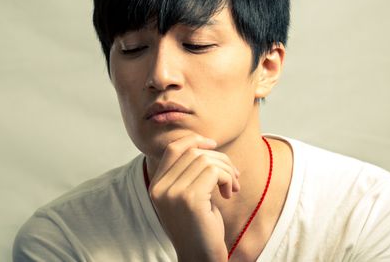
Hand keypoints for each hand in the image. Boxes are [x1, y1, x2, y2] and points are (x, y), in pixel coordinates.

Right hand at [148, 134, 240, 261]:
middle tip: (233, 177)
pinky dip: (227, 178)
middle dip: (219, 159)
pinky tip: (229, 193)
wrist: (201, 258)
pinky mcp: (190, 199)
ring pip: (205, 159)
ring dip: (226, 170)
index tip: (213, 144)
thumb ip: (188, 172)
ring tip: (232, 186)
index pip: (173, 148)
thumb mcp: (188, 196)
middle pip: (193, 151)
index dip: (194, 140)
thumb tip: (205, 144)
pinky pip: (214, 172)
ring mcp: (173, 193)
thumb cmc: (200, 227)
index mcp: (156, 185)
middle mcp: (160, 187)